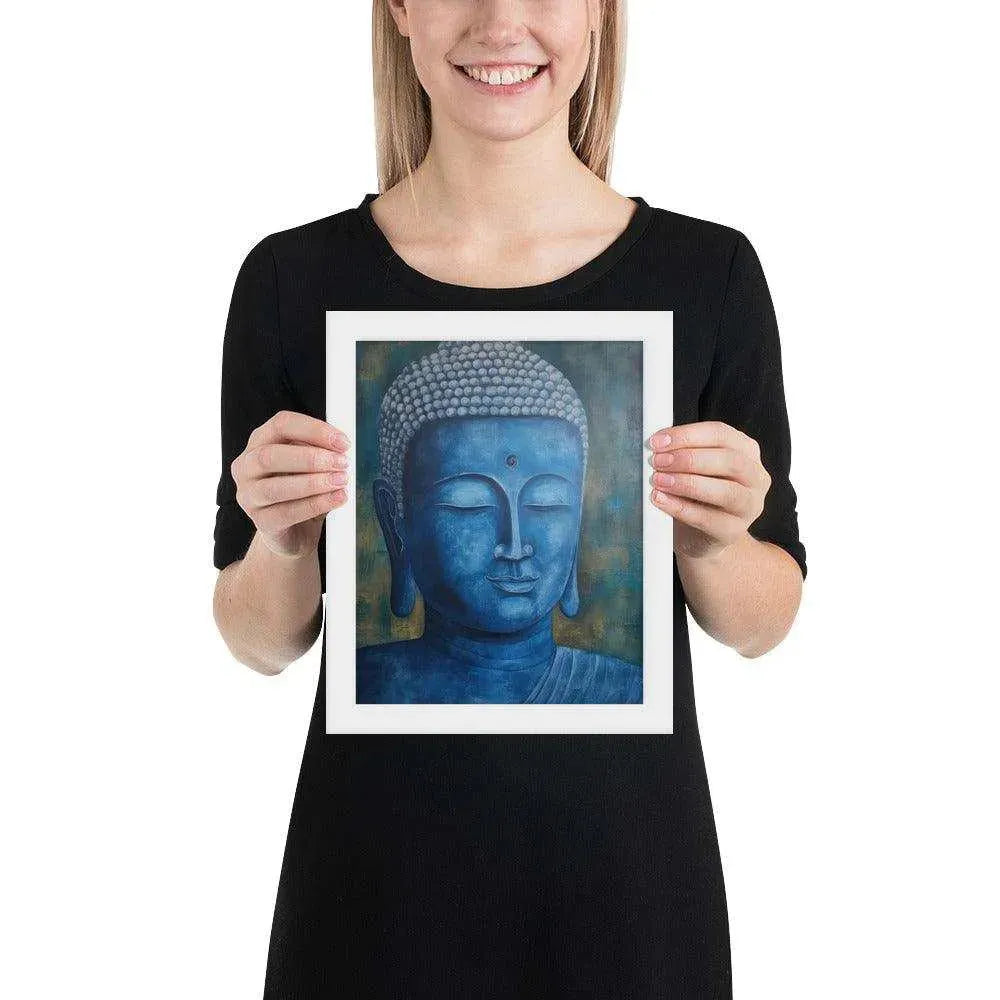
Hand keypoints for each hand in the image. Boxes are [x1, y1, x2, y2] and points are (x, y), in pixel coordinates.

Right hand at [231, 410, 350, 559]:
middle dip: (311, 458)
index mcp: (259, 443)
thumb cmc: (302, 492)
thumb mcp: (310, 466)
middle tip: (341, 463)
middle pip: (270, 455)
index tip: (342, 442)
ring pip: (275, 487)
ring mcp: (248, 496)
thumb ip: (320, 452)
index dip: (314, 430)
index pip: (281, 425)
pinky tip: (336, 499)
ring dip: (313, 483)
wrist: (294, 533)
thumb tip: (340, 447)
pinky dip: (315, 504)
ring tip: (341, 481)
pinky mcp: (261, 522)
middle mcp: (246, 467)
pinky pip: (286, 513)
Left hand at [647, 421, 769, 560]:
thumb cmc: (696, 495)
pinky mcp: (735, 531)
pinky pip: (709, 519)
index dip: (688, 435)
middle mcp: (755, 477)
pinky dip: (681, 508)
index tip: (658, 441)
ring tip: (659, 481)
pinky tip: (661, 500)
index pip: (721, 434)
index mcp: (746, 451)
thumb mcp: (693, 468)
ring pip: (726, 491)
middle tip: (658, 462)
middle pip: (729, 460)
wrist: (700, 535)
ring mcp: (749, 506)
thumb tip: (657, 444)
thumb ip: (681, 453)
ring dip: (687, 483)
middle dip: (688, 459)